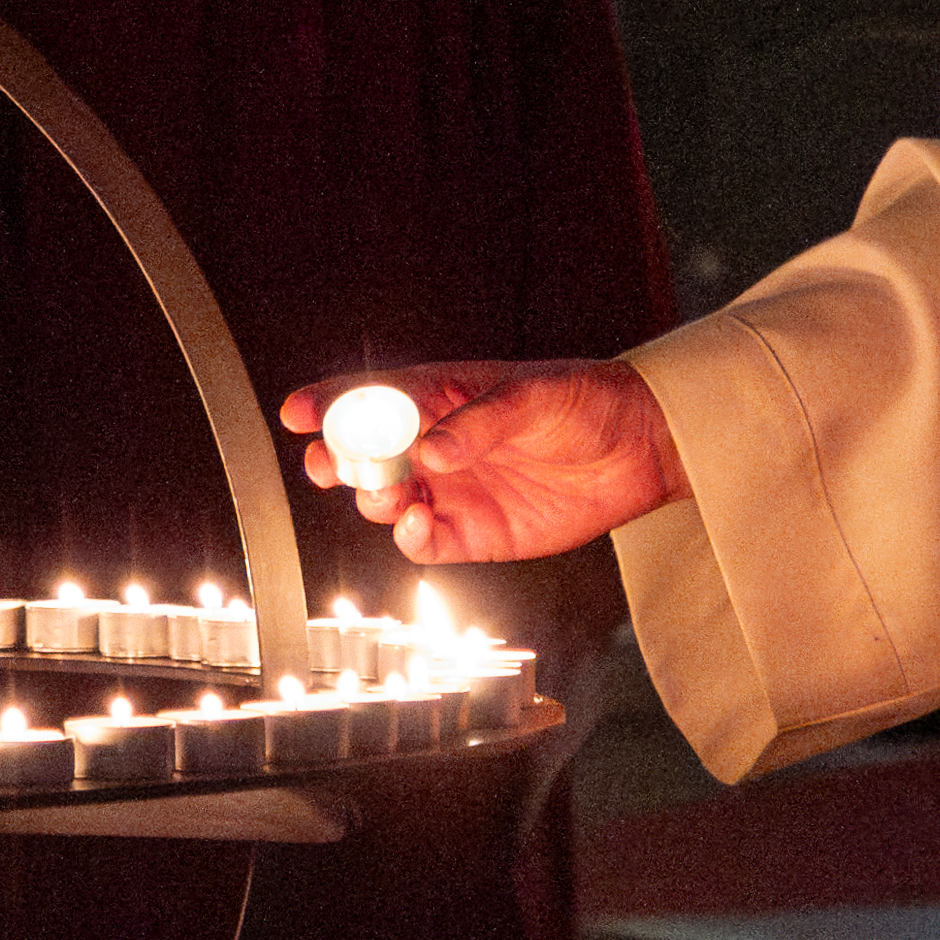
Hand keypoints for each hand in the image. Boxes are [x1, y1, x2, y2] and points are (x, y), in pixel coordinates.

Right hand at [286, 361, 680, 562]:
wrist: (641, 449)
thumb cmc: (586, 401)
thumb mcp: (533, 396)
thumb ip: (479, 422)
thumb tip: (430, 450)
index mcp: (441, 396)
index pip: (372, 397)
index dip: (330, 404)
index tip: (298, 414)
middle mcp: (436, 444)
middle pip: (365, 455)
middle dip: (340, 460)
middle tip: (333, 465)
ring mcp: (451, 490)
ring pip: (386, 502)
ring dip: (376, 501)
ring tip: (395, 495)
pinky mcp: (474, 533)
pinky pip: (425, 543)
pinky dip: (412, 539)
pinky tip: (421, 525)